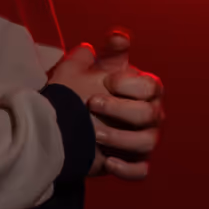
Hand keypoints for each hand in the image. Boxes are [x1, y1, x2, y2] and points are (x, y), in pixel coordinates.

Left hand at [89, 29, 165, 180]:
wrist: (57, 127)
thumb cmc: (76, 94)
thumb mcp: (84, 69)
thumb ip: (104, 53)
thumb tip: (118, 37)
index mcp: (144, 90)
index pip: (152, 86)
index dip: (131, 84)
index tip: (108, 81)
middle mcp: (150, 115)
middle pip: (150, 113)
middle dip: (120, 109)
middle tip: (92, 104)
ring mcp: (143, 141)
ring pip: (147, 142)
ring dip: (122, 139)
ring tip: (96, 135)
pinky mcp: (133, 163)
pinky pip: (140, 170)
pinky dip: (127, 168)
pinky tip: (108, 161)